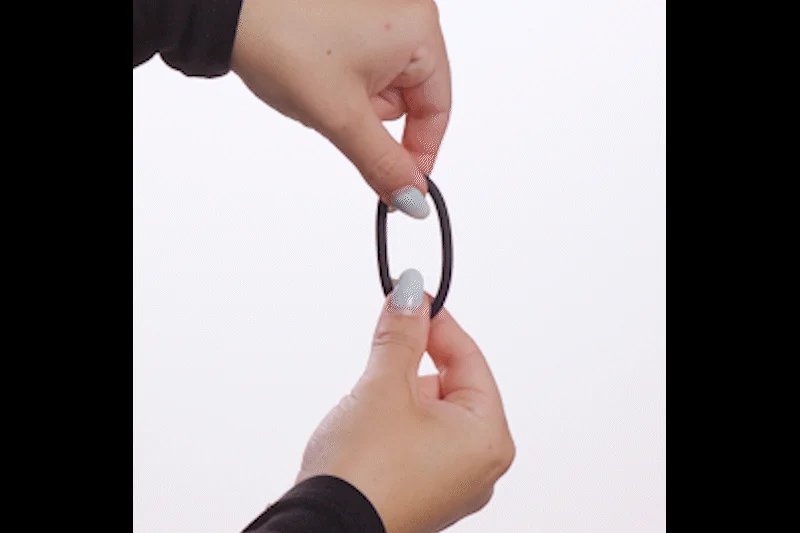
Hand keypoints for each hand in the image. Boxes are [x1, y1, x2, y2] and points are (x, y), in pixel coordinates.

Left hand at [230, 0, 450, 218]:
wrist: (229, 12)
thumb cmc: (283, 41)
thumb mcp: (342, 118)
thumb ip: (383, 164)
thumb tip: (413, 198)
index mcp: (419, 29)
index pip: (437, 110)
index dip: (419, 153)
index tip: (403, 186)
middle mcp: (406, 15)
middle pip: (410, 100)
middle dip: (373, 118)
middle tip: (338, 112)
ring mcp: (381, 14)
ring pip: (384, 89)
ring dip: (356, 103)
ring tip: (319, 86)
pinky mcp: (356, 19)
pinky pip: (366, 69)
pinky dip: (345, 85)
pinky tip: (316, 75)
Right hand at [296, 269, 515, 532]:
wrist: (322, 532)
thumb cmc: (362, 473)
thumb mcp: (382, 387)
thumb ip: (400, 335)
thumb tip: (409, 293)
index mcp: (488, 438)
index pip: (468, 358)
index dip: (437, 321)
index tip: (411, 295)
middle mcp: (479, 465)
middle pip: (452, 385)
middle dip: (415, 361)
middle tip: (384, 341)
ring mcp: (452, 483)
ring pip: (431, 412)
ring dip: (401, 392)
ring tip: (368, 402)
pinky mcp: (423, 493)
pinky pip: (418, 440)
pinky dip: (396, 421)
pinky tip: (368, 426)